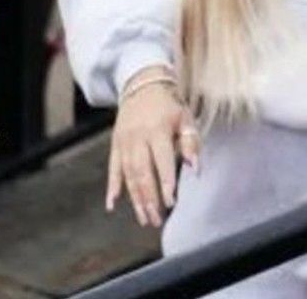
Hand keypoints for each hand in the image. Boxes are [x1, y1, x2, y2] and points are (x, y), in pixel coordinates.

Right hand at [107, 68, 198, 227]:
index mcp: (158, 130)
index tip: (171, 202)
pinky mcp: (115, 145)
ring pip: (128, 175)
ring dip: (135, 199)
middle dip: (149, 199)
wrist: (142, 85)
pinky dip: (112, 187)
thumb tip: (194, 168)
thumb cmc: (169, 106)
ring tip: (144, 218)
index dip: (166, 182)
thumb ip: (190, 143)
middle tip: (156, 220)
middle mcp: (138, 137)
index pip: (162, 160)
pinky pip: (112, 169)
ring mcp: (124, 142)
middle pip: (142, 172)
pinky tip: (112, 204)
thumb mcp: (185, 119)